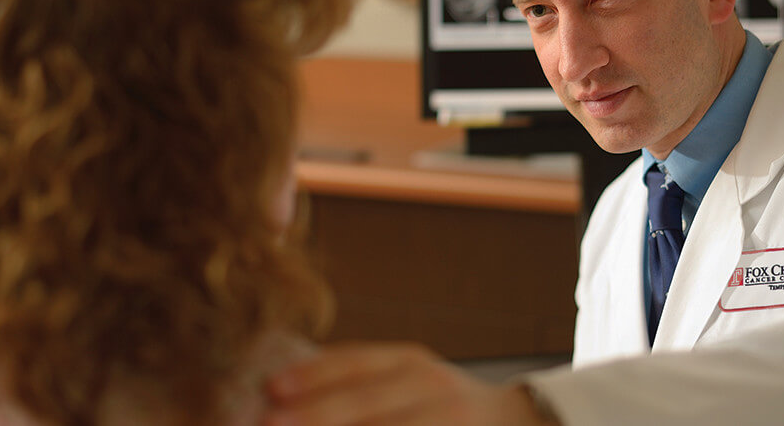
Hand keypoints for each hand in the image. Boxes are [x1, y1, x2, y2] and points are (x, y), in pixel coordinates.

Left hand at [262, 342, 557, 425]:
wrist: (515, 422)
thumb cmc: (436, 404)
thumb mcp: (404, 378)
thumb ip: (355, 384)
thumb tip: (277, 395)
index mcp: (412, 363)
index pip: (358, 364)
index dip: (315, 375)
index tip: (272, 388)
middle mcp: (433, 390)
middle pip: (368, 405)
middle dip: (317, 416)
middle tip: (268, 425)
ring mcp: (449, 423)